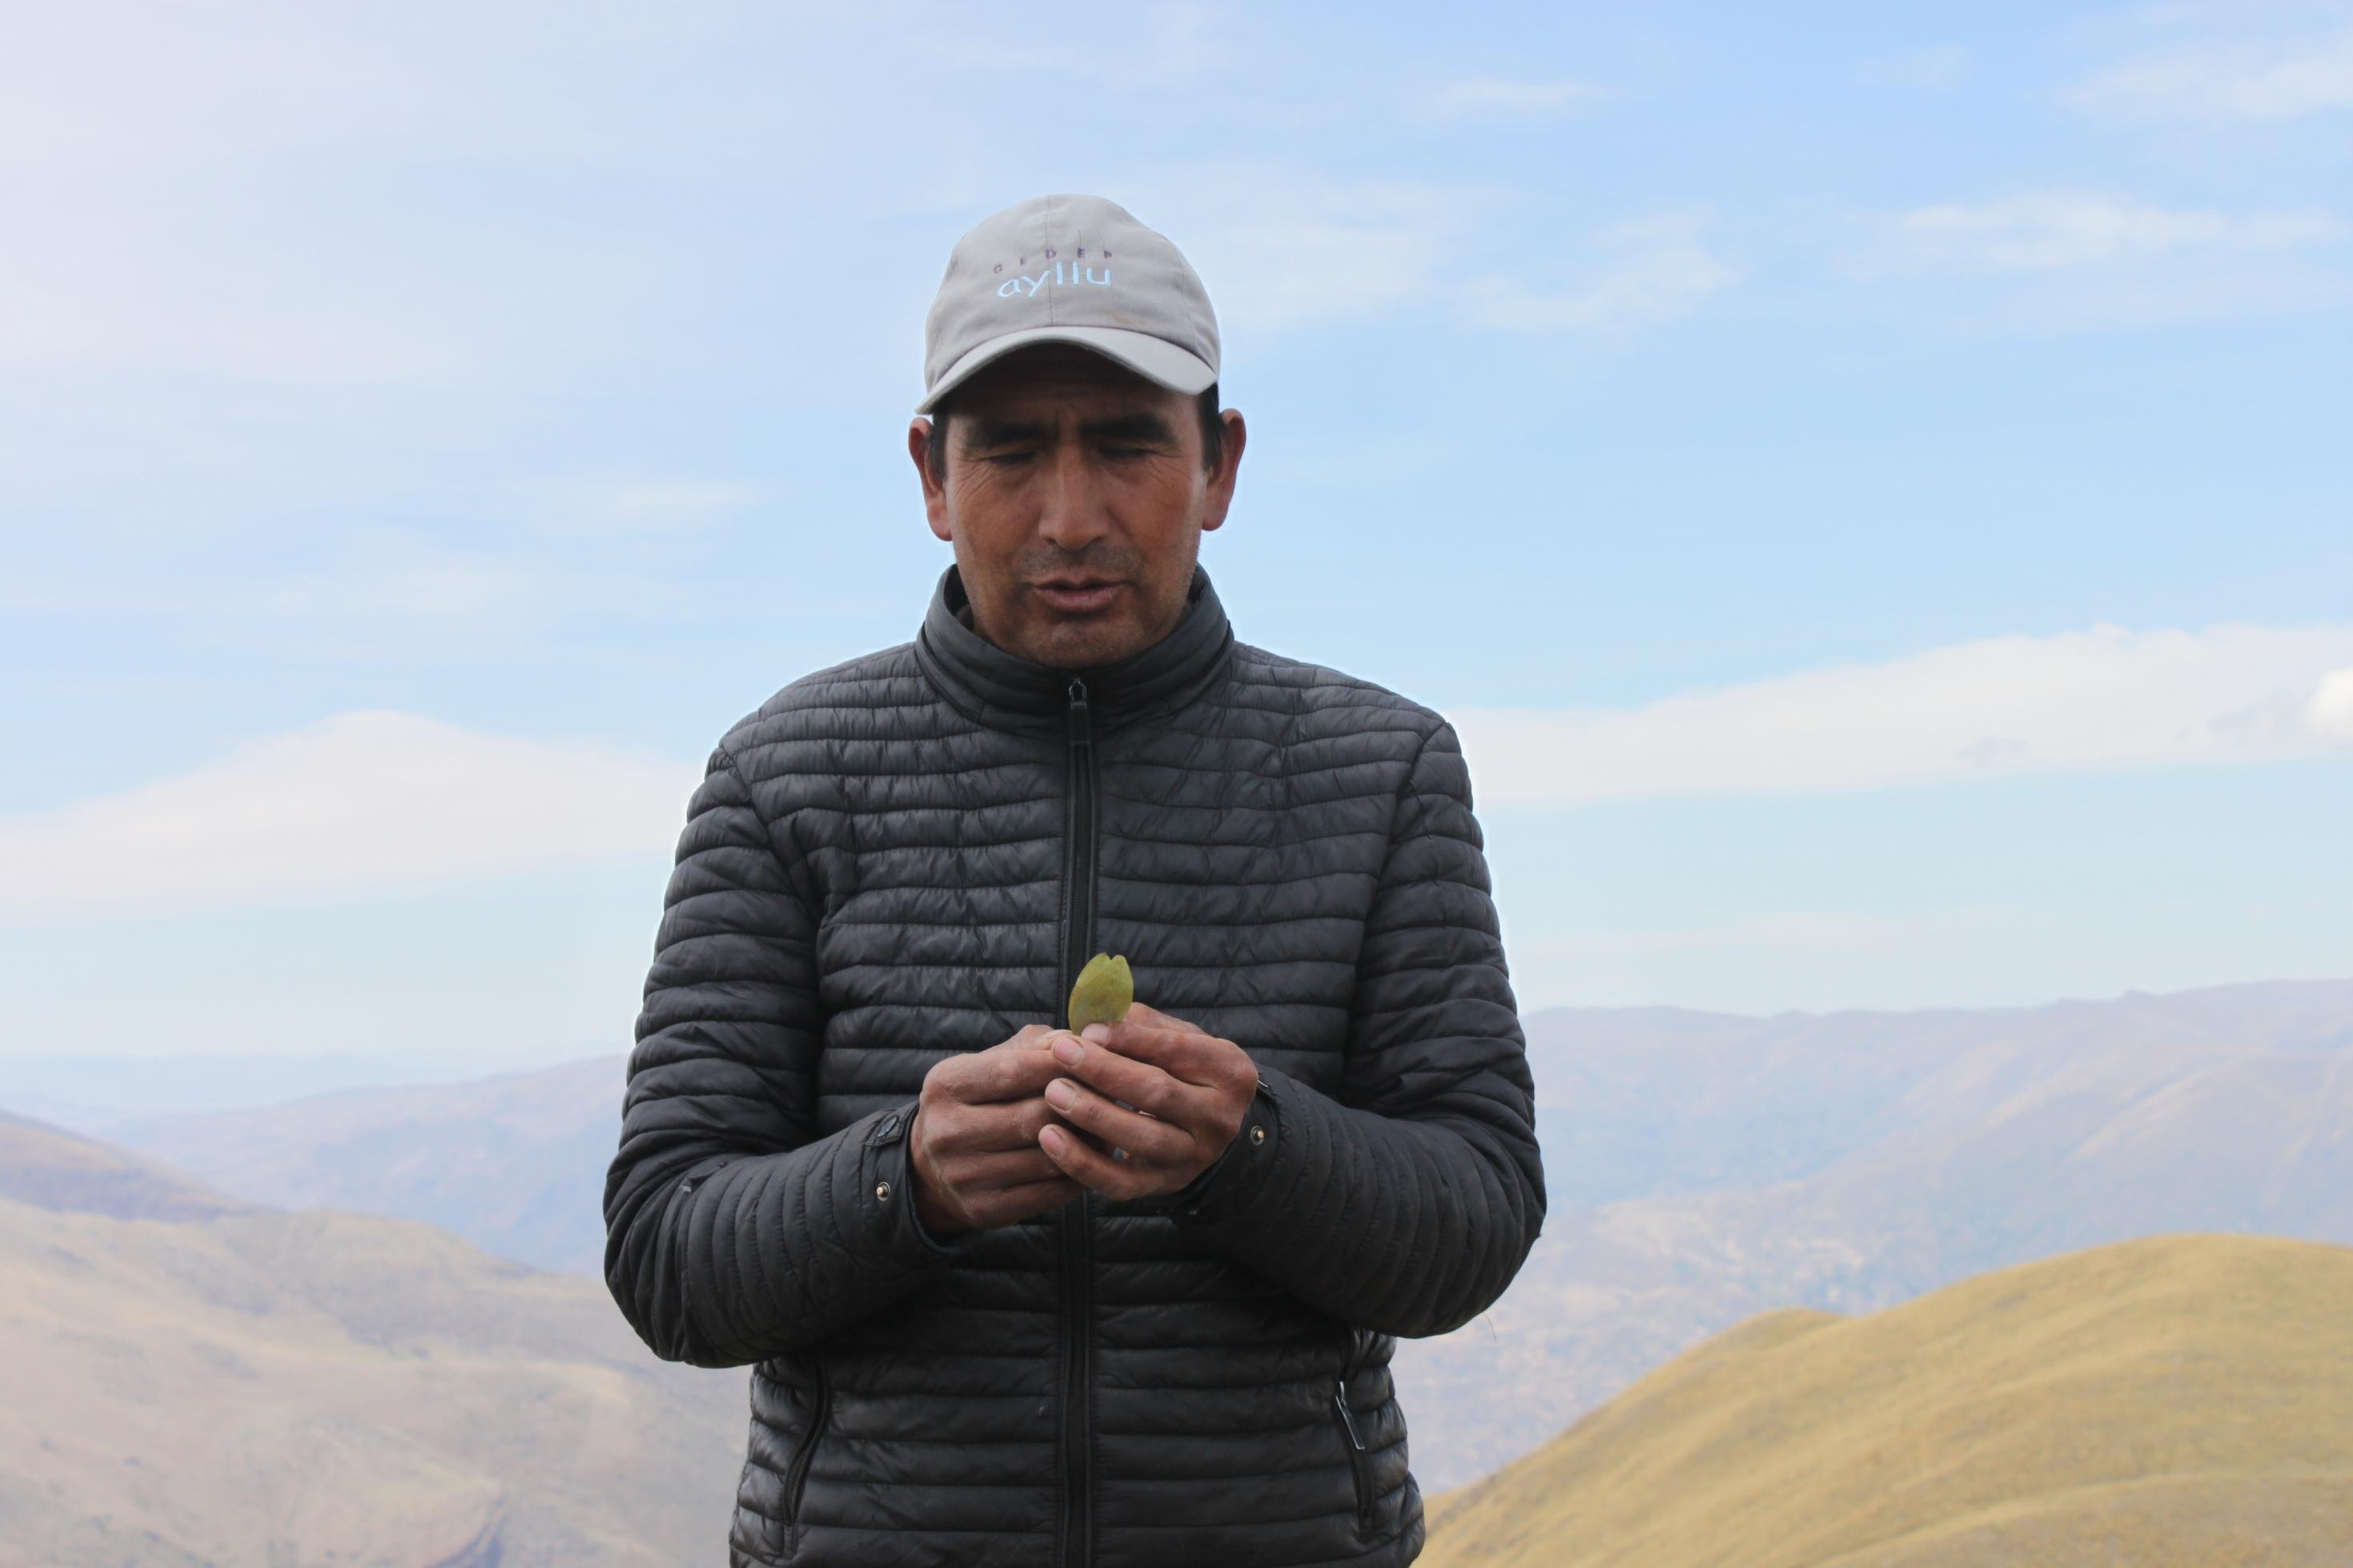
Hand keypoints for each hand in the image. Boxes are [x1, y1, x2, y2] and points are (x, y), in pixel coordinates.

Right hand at [908, 1026, 1093, 1235]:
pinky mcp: (983, 1209)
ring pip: (1047, 1158)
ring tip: (1112, 1126)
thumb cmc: (979, 1099)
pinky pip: (1048, 1192)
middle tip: (1114, 1096)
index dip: (1061, 1064)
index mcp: (946, 1085)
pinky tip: (1092, 1158)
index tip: (1097, 1058)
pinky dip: (1078, 1174)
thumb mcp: (990, 1062)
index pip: (1013, 1071)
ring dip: (1088, 1142)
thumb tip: (1077, 1041)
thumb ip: (1033, 1047)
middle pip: (1034, 1117)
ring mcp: (963, 1175)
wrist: (934, 1165)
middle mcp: (947, 1132)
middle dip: (1081, 1105)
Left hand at [1034, 1002, 1259, 1201]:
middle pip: (1159, 1094)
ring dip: (1092, 1115)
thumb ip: (1141, 1024)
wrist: (1209, 1128)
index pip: (1178, 1050)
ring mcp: (1195, 1157)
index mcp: (1229, 1071)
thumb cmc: (1183, 1070)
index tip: (1088, 1029)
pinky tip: (1050, 1138)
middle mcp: (1219, 1118)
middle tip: (1060, 1053)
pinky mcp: (1165, 1185)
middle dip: (1105, 1072)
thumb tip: (1092, 1022)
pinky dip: (1083, 1163)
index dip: (1130, 1039)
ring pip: (1142, 1139)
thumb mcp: (1178, 1038)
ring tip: (1053, 1092)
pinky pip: (1121, 1182)